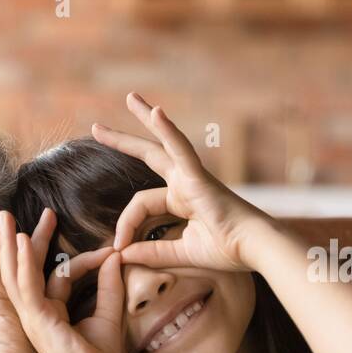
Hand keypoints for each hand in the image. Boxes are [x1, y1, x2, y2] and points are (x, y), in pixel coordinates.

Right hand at [0, 208, 123, 352]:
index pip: (52, 276)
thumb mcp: (108, 313)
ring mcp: (31, 317)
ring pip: (13, 274)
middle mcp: (34, 313)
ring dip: (7, 244)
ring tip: (3, 218)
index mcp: (49, 313)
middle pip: (20, 270)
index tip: (87, 241)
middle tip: (5, 213)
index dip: (68, 257)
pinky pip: (24, 286)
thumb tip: (116, 256)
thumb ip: (108, 284)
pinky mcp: (35, 319)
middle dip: (12, 241)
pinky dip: (20, 263)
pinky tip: (17, 240)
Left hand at [92, 92, 271, 272]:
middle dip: (122, 140)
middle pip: (148, 154)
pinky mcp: (200, 177)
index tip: (117, 249)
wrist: (254, 249)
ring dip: (145, 118)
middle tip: (97, 128)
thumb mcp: (179, 253)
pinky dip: (169, 130)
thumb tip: (121, 255)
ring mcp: (192, 176)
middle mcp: (185, 182)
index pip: (140, 205)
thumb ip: (151, 252)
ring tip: (130, 98)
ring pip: (162, 143)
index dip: (124, 225)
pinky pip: (181, 149)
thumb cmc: (227, 250)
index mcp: (180, 199)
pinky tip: (155, 112)